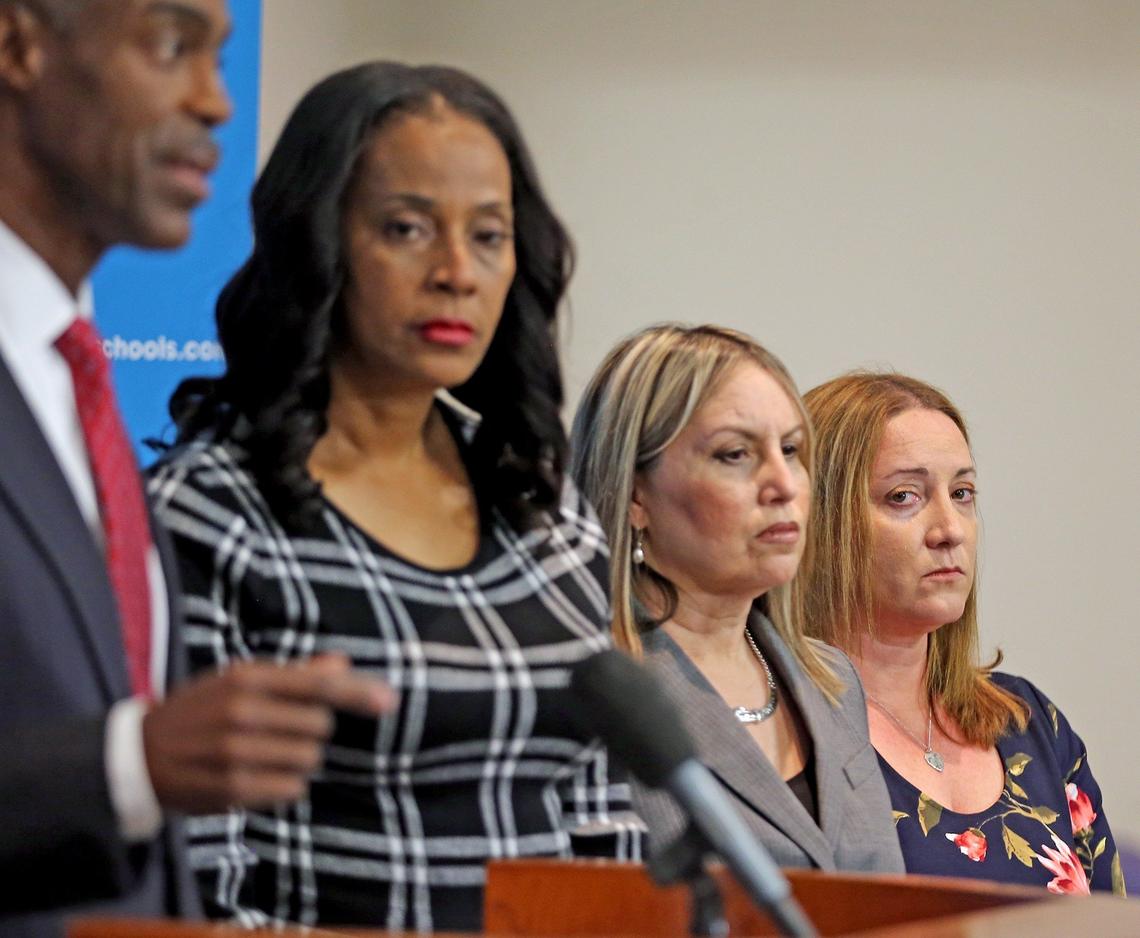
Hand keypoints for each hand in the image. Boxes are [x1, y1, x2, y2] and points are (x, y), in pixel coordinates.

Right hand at [142, 654, 394, 813]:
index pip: (318, 685)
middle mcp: (243, 711)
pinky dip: (284, 785)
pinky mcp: (233, 789)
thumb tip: (342, 664)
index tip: (389, 701)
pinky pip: (292, 790)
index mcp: (247, 677)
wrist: (139, 755)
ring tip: (264, 753)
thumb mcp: (239, 679)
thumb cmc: (201, 710)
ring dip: (298, 759)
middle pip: (321, 726)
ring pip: (309, 759)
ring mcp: (237, 753)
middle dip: (310, 730)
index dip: (358, 693)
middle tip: (278, 729)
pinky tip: (257, 775)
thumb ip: (294, 674)